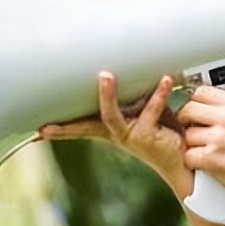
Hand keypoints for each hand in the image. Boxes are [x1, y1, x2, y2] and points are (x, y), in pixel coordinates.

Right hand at [38, 72, 193, 197]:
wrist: (184, 159)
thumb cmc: (164, 131)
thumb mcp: (145, 109)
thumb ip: (136, 93)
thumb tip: (132, 66)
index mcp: (112, 129)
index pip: (82, 127)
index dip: (61, 128)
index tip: (40, 129)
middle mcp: (117, 134)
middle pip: (86, 124)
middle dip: (69, 118)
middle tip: (51, 104)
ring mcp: (131, 136)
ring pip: (111, 116)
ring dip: (107, 96)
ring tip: (105, 76)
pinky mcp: (149, 136)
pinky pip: (151, 111)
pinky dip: (158, 94)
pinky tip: (164, 80)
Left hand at [177, 85, 224, 199]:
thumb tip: (216, 105)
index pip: (202, 92)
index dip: (195, 101)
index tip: (194, 108)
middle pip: (189, 109)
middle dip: (186, 120)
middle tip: (190, 128)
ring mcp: (218, 138)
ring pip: (187, 134)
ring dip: (191, 142)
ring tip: (202, 148)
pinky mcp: (211, 158)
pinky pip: (189, 155)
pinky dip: (192, 160)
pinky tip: (202, 162)